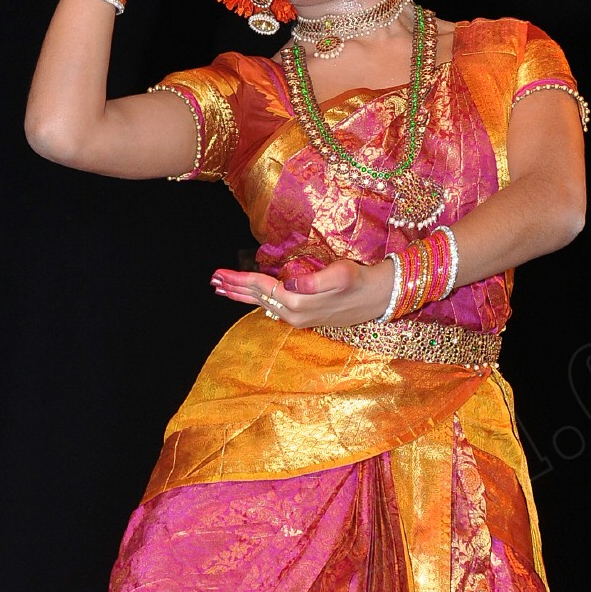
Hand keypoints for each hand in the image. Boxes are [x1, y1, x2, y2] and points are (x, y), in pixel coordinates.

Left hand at [211, 258, 394, 327]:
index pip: (261, 287)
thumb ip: (313, 280)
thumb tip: (290, 283)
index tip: (219, 273)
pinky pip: (273, 308)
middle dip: (233, 289)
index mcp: (298, 301)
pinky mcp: (304, 317)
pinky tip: (251, 298)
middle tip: (213, 281)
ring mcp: (298, 318)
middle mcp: (294, 314)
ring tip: (223, 289)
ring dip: (242, 296)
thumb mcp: (339, 274)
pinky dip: (257, 301)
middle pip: (257, 298)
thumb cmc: (359, 280)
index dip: (239, 278)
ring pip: (262, 305)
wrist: (378, 297)